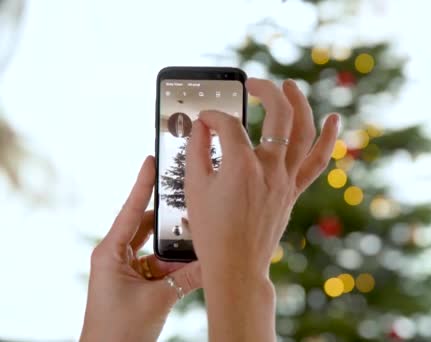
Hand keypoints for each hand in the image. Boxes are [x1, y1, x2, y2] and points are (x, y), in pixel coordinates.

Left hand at [81, 156, 201, 341]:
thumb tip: (214, 262)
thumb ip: (187, 278)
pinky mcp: (137, 284)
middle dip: (169, 219)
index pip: (130, 210)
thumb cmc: (118, 330)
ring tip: (197, 234)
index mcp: (110, 253)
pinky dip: (175, 264)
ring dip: (175, 246)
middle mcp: (117, 257)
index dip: (142, 185)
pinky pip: (159, 265)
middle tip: (190, 201)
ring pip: (156, 247)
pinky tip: (194, 262)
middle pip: (147, 226)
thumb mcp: (157, 299)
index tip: (151, 160)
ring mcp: (127, 271)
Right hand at [185, 78, 339, 340]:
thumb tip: (201, 126)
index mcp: (241, 166)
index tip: (203, 120)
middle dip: (266, 90)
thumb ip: (196, 150)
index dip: (212, 117)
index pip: (227, 124)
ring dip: (300, 103)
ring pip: (303, 132)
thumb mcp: (194, 187)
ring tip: (291, 85)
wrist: (236, 266)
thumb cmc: (212, 232)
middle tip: (253, 84)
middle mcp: (270, 168)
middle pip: (278, 115)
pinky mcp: (294, 191)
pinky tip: (333, 120)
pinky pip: (317, 161)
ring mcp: (286, 179)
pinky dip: (328, 139)